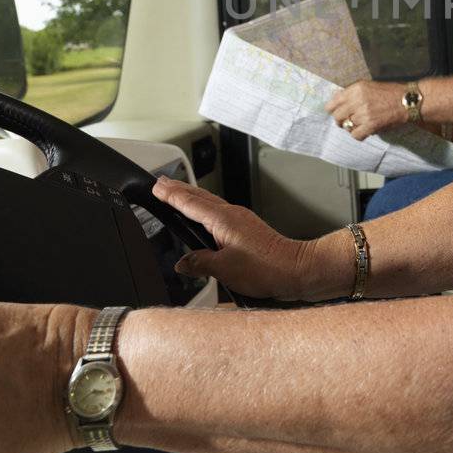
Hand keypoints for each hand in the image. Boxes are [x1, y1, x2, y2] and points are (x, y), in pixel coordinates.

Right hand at [155, 178, 340, 301]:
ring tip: (177, 195)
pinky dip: (205, 210)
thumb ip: (200, 263)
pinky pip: (219, 213)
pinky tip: (204, 218)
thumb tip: (183, 263)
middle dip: (179, 189)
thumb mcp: (224, 269)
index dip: (171, 195)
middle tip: (162, 183)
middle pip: (199, 197)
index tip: (156, 187)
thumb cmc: (267, 268)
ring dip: (192, 198)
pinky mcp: (247, 228)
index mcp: (223, 219)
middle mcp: (232, 214)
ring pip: (210, 204)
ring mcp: (241, 220)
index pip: (190, 203)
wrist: (295, 269)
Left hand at [324, 80, 406, 139]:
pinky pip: (356, 135)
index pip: (333, 103)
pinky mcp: (371, 125)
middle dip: (341, 120)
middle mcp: (358, 100)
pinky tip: (364, 130)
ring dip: (352, 127)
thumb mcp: (368, 86)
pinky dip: (358, 134)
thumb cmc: (389, 92)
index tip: (336, 112)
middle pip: (337, 116)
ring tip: (360, 124)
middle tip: (347, 121)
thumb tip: (337, 103)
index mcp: (356, 89)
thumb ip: (352, 93)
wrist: (407, 100)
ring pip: (347, 126)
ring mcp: (364, 114)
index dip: (332, 110)